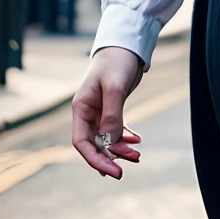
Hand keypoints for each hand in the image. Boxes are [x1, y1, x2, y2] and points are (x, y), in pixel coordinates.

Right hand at [72, 47, 145, 178]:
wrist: (125, 47)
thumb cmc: (116, 63)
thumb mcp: (114, 88)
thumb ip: (112, 116)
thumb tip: (110, 143)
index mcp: (81, 108)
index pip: (81, 142)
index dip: (95, 159)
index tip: (113, 171)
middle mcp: (87, 113)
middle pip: (94, 144)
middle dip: (110, 158)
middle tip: (129, 167)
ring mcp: (99, 112)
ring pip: (106, 139)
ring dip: (120, 150)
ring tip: (138, 155)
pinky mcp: (112, 109)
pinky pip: (115, 130)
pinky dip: (125, 138)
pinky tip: (137, 141)